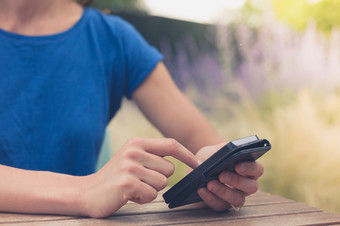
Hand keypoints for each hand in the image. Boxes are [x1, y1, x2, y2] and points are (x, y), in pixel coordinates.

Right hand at [81, 137, 198, 217]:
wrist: (87, 192)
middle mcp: (134, 151)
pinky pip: (152, 195)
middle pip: (169, 168)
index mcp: (137, 142)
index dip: (187, 155)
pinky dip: (143, 199)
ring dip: (150, 190)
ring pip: (162, 183)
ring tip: (133, 188)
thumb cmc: (115, 177)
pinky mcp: (127, 183)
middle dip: (159, 179)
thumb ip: (153, 155)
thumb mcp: (132, 158)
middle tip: (140, 181)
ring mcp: (130, 166)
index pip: (171, 144)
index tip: (197, 164)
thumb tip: (185, 157)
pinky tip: (128, 196)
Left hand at [195, 143, 263, 210]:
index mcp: (249, 168)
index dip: (250, 168)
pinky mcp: (223, 204)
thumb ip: (217, 153)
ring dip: (224, 192)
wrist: (200, 165)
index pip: (257, 169)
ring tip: (210, 184)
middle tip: (222, 175)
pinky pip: (220, 205)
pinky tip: (201, 190)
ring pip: (237, 199)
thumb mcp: (215, 150)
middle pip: (251, 187)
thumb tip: (209, 161)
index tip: (238, 166)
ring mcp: (236, 196)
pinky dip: (210, 198)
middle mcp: (246, 184)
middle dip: (236, 181)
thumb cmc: (212, 155)